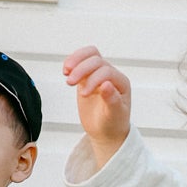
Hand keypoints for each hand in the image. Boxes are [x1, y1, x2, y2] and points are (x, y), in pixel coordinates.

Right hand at [64, 44, 130, 165]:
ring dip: (75, 61)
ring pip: (89, 56)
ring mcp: (98, 74)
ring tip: (65, 72)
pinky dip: (72, 63)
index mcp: (121, 82)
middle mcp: (111, 75)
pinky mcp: (87, 77)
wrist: (106, 131)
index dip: (93, 79)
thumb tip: (106, 84)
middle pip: (96, 60)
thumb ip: (112, 100)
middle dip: (81, 69)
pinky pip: (80, 62)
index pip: (106, 71)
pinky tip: (65, 71)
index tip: (83, 95)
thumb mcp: (114, 115)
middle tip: (69, 83)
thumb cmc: (113, 124)